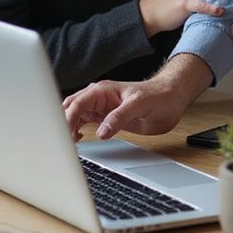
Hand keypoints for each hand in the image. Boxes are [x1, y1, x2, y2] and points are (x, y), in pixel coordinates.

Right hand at [63, 56, 211, 139]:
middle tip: (60, 141)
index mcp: (102, 90)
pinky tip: (77, 138)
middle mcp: (98, 98)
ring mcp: (101, 108)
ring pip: (75, 116)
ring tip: (66, 142)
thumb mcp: (139, 104)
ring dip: (67, 127)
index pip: (77, 104)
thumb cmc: (158, 95)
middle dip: (62, 123)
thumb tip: (101, 132)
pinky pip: (85, 122)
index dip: (67, 119)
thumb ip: (119, 117)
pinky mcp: (106, 118)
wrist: (171, 99)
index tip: (62, 134)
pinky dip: (77, 130)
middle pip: (70, 109)